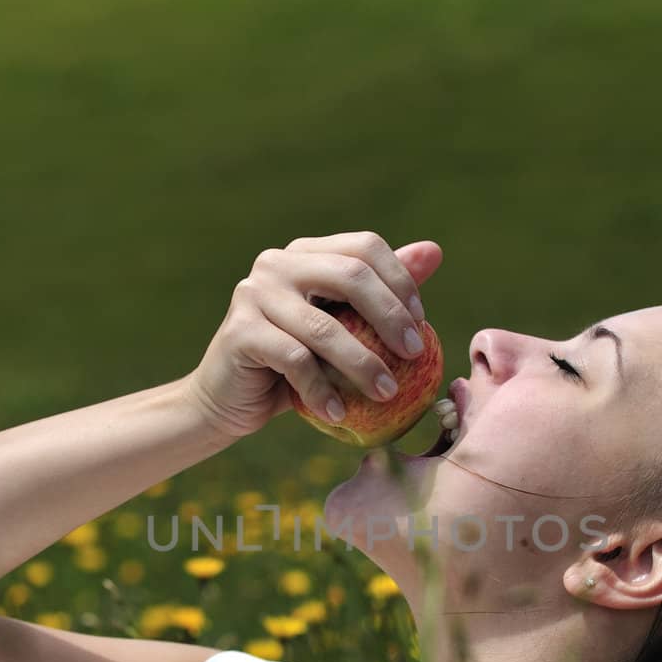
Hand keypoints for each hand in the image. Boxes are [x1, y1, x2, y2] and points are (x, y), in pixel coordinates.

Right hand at [182, 231, 442, 439]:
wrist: (228, 398)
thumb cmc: (293, 365)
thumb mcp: (341, 327)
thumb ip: (381, 292)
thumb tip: (433, 251)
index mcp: (306, 253)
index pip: (365, 247)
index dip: (401, 282)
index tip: (421, 324)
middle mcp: (277, 264)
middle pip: (350, 276)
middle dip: (391, 317)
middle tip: (416, 356)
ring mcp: (253, 294)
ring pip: (325, 327)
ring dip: (363, 365)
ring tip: (387, 394)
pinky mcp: (240, 332)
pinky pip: (296, 361)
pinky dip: (323, 391)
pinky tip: (340, 414)